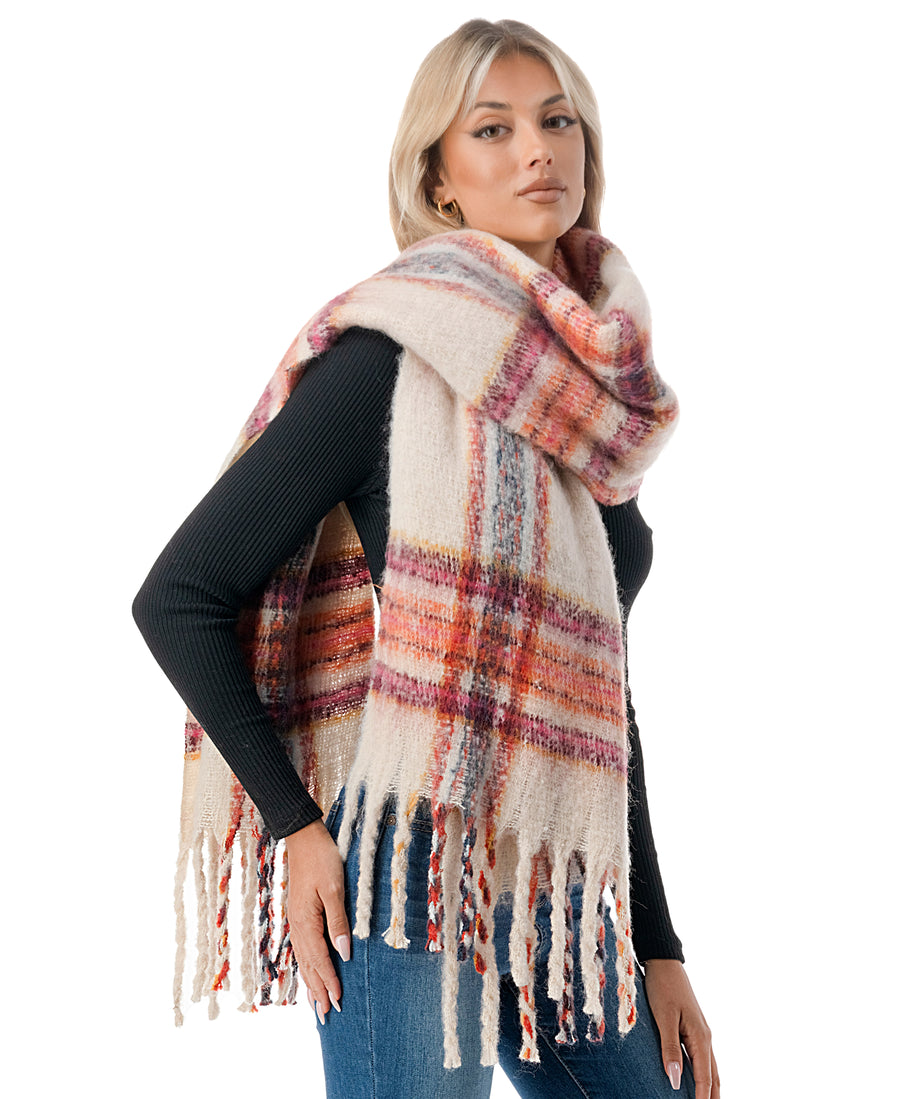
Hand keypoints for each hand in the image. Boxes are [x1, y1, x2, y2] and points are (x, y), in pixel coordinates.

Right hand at [284, 818, 351, 1023]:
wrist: (303, 837)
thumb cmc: (322, 858)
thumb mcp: (334, 888)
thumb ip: (338, 921)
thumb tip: (343, 953)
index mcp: (305, 921)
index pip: (320, 959)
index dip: (329, 981)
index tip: (338, 1001)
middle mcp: (298, 925)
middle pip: (308, 966)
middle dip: (318, 991)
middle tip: (327, 1017)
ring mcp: (297, 920)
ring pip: (304, 960)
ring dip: (311, 983)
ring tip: (317, 1006)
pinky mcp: (299, 914)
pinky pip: (302, 948)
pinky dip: (306, 966)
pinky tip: (309, 972)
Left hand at [642, 958, 719, 1097]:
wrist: (664, 962)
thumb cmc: (662, 987)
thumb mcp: (664, 1018)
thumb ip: (670, 1049)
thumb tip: (676, 1082)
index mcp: (700, 1037)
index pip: (705, 1079)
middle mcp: (705, 1037)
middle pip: (714, 1077)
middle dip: (713, 1097)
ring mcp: (701, 1032)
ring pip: (710, 1068)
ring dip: (711, 1088)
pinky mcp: (693, 1027)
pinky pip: (702, 1058)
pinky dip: (704, 1074)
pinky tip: (697, 1080)